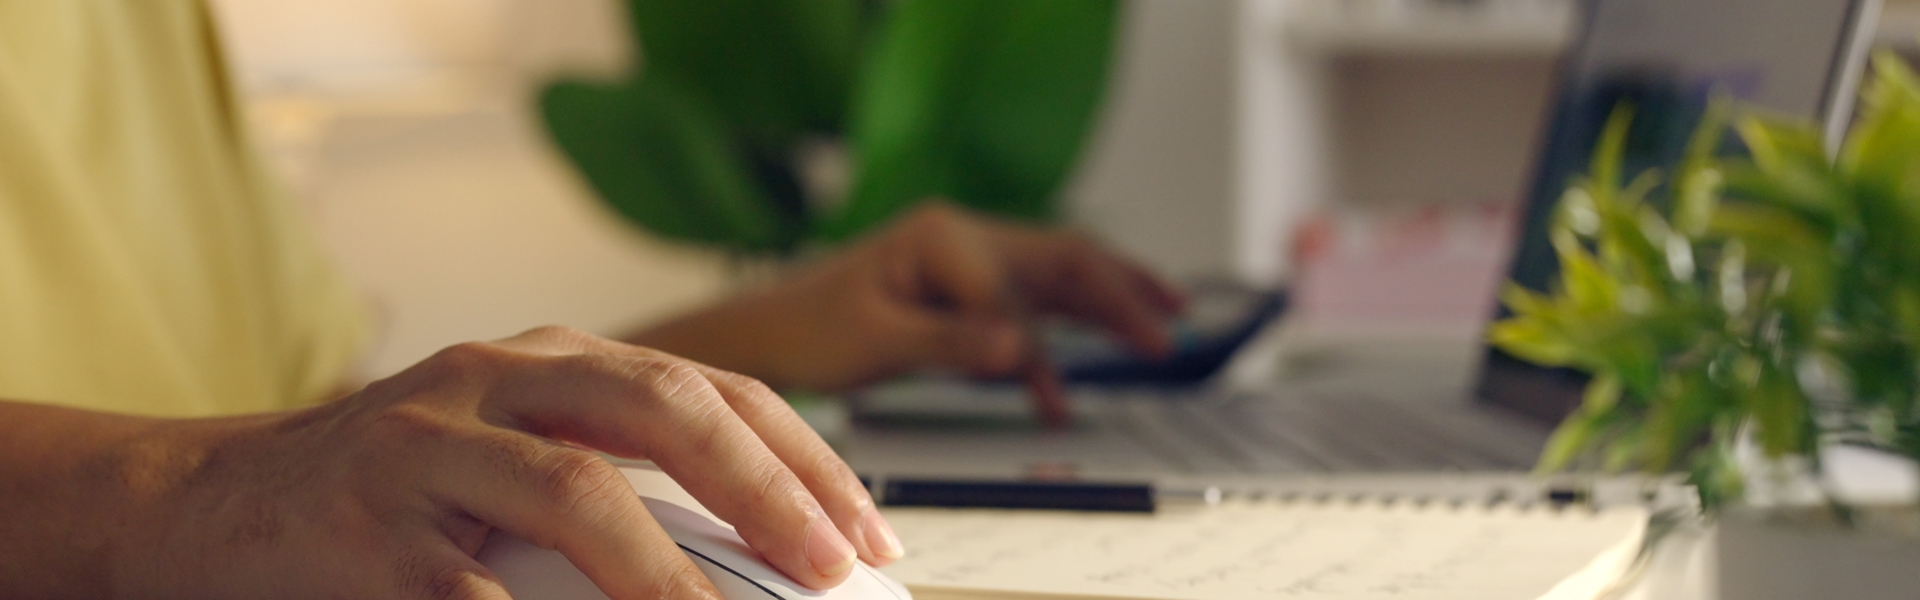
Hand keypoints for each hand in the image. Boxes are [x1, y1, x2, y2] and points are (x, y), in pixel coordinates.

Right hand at [5, 327, 900, 598]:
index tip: (865, 532)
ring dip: (664, 572)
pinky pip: (465, 586)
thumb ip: (623, 477)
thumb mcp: (516, 452)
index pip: (711, 389)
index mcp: (553, 361)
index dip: (802, 458)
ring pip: (571, 490)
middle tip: (831, 566)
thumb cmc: (394, 488)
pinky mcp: (364, 527)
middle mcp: (497, 381)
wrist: (213, 501)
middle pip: (660, 407)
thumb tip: (766, 540)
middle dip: (763, 487)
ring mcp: (426, 447)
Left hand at [634, 203, 1185, 425]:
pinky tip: (1067, 392)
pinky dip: (1058, 348)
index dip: (1029, 336)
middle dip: (1120, 292)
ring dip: (1111, 303)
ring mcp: (971, 266)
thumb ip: (952, 342)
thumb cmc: (809, 327)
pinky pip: (1031, 314)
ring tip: (1166, 326)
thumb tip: (1022, 347)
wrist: (771, 332)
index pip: (1013, 284)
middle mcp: (965, 239)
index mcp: (942, 236)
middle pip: (1064, 259)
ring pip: (1060, 280)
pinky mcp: (968, 296)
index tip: (1040, 383)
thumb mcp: (875, 340)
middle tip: (1169, 329)